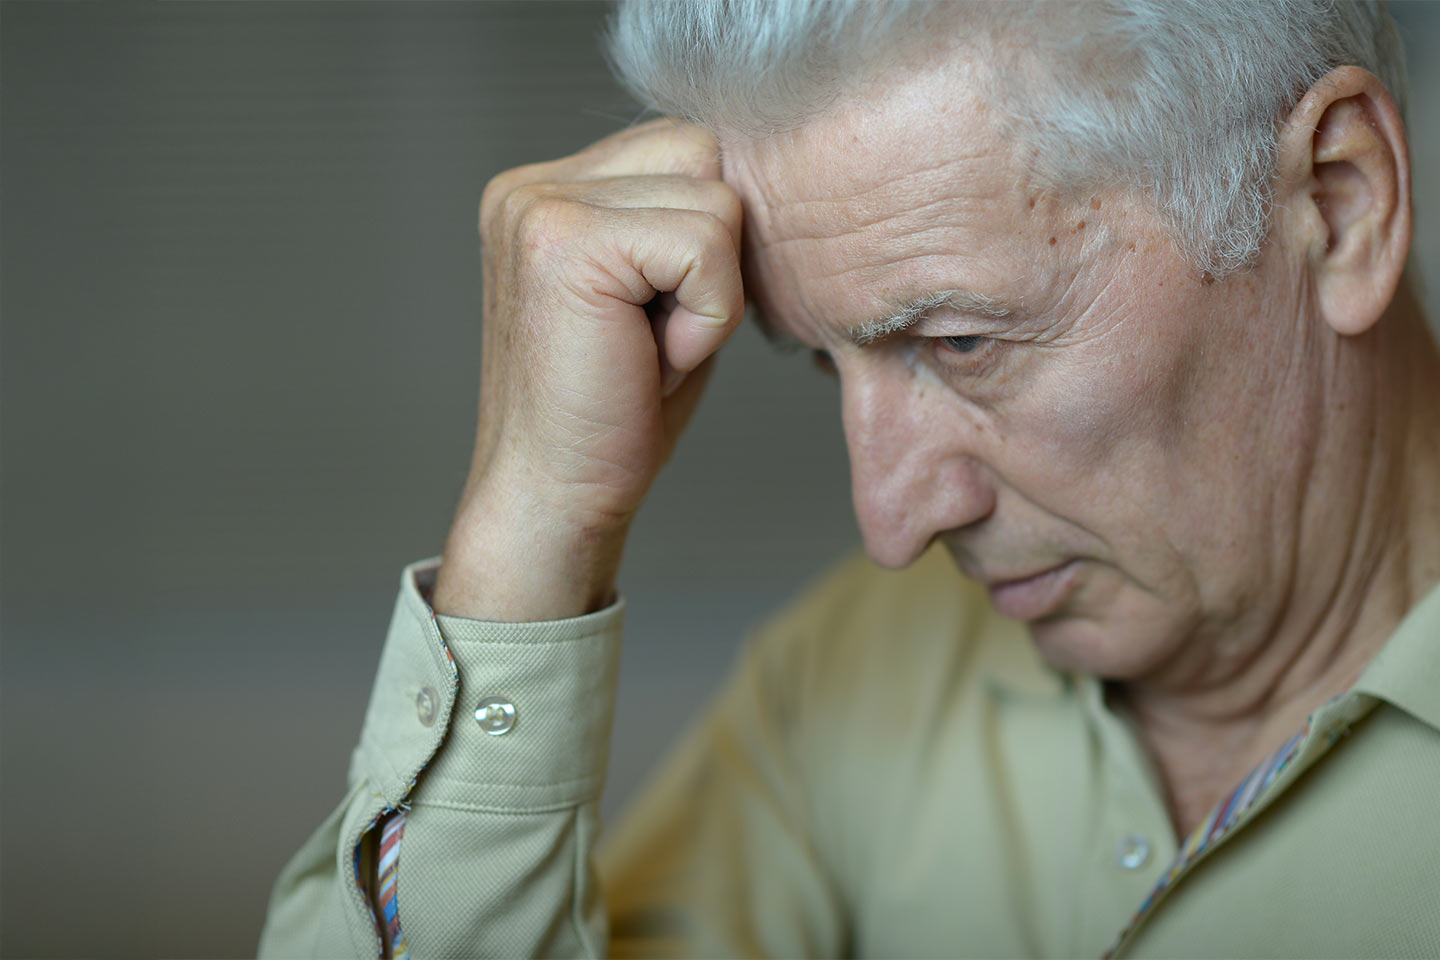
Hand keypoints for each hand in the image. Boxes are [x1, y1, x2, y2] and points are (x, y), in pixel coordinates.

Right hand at [433, 120, 744, 620]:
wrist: (554, 498)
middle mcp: (531, 186)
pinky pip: (707, 248)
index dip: (707, 239)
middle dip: (713, 257)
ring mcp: (542, 207)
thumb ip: (678, 224)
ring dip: (710, 294)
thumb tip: (755, 175)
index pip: (684, 148)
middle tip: (652, 337)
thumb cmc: (610, 414)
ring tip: (646, 350)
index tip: (654, 320)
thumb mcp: (652, 297)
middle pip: (705, 157)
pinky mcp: (568, 242)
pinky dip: (706, 318)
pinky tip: (651, 361)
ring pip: (716, 201)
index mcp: (545, 191)